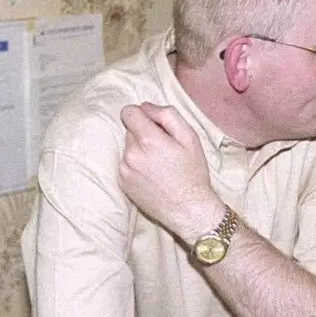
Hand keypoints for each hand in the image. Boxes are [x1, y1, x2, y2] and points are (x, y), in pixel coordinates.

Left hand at [117, 103, 221, 240]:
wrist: (188, 210)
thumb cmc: (192, 173)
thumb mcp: (190, 137)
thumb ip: (167, 115)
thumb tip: (146, 106)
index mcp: (148, 140)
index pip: (128, 112)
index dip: (141, 114)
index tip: (152, 123)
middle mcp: (131, 154)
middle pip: (130, 130)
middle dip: (144, 134)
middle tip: (164, 148)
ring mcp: (125, 170)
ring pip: (128, 147)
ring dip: (140, 151)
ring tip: (159, 165)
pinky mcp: (123, 183)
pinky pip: (126, 164)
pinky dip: (136, 166)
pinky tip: (152, 175)